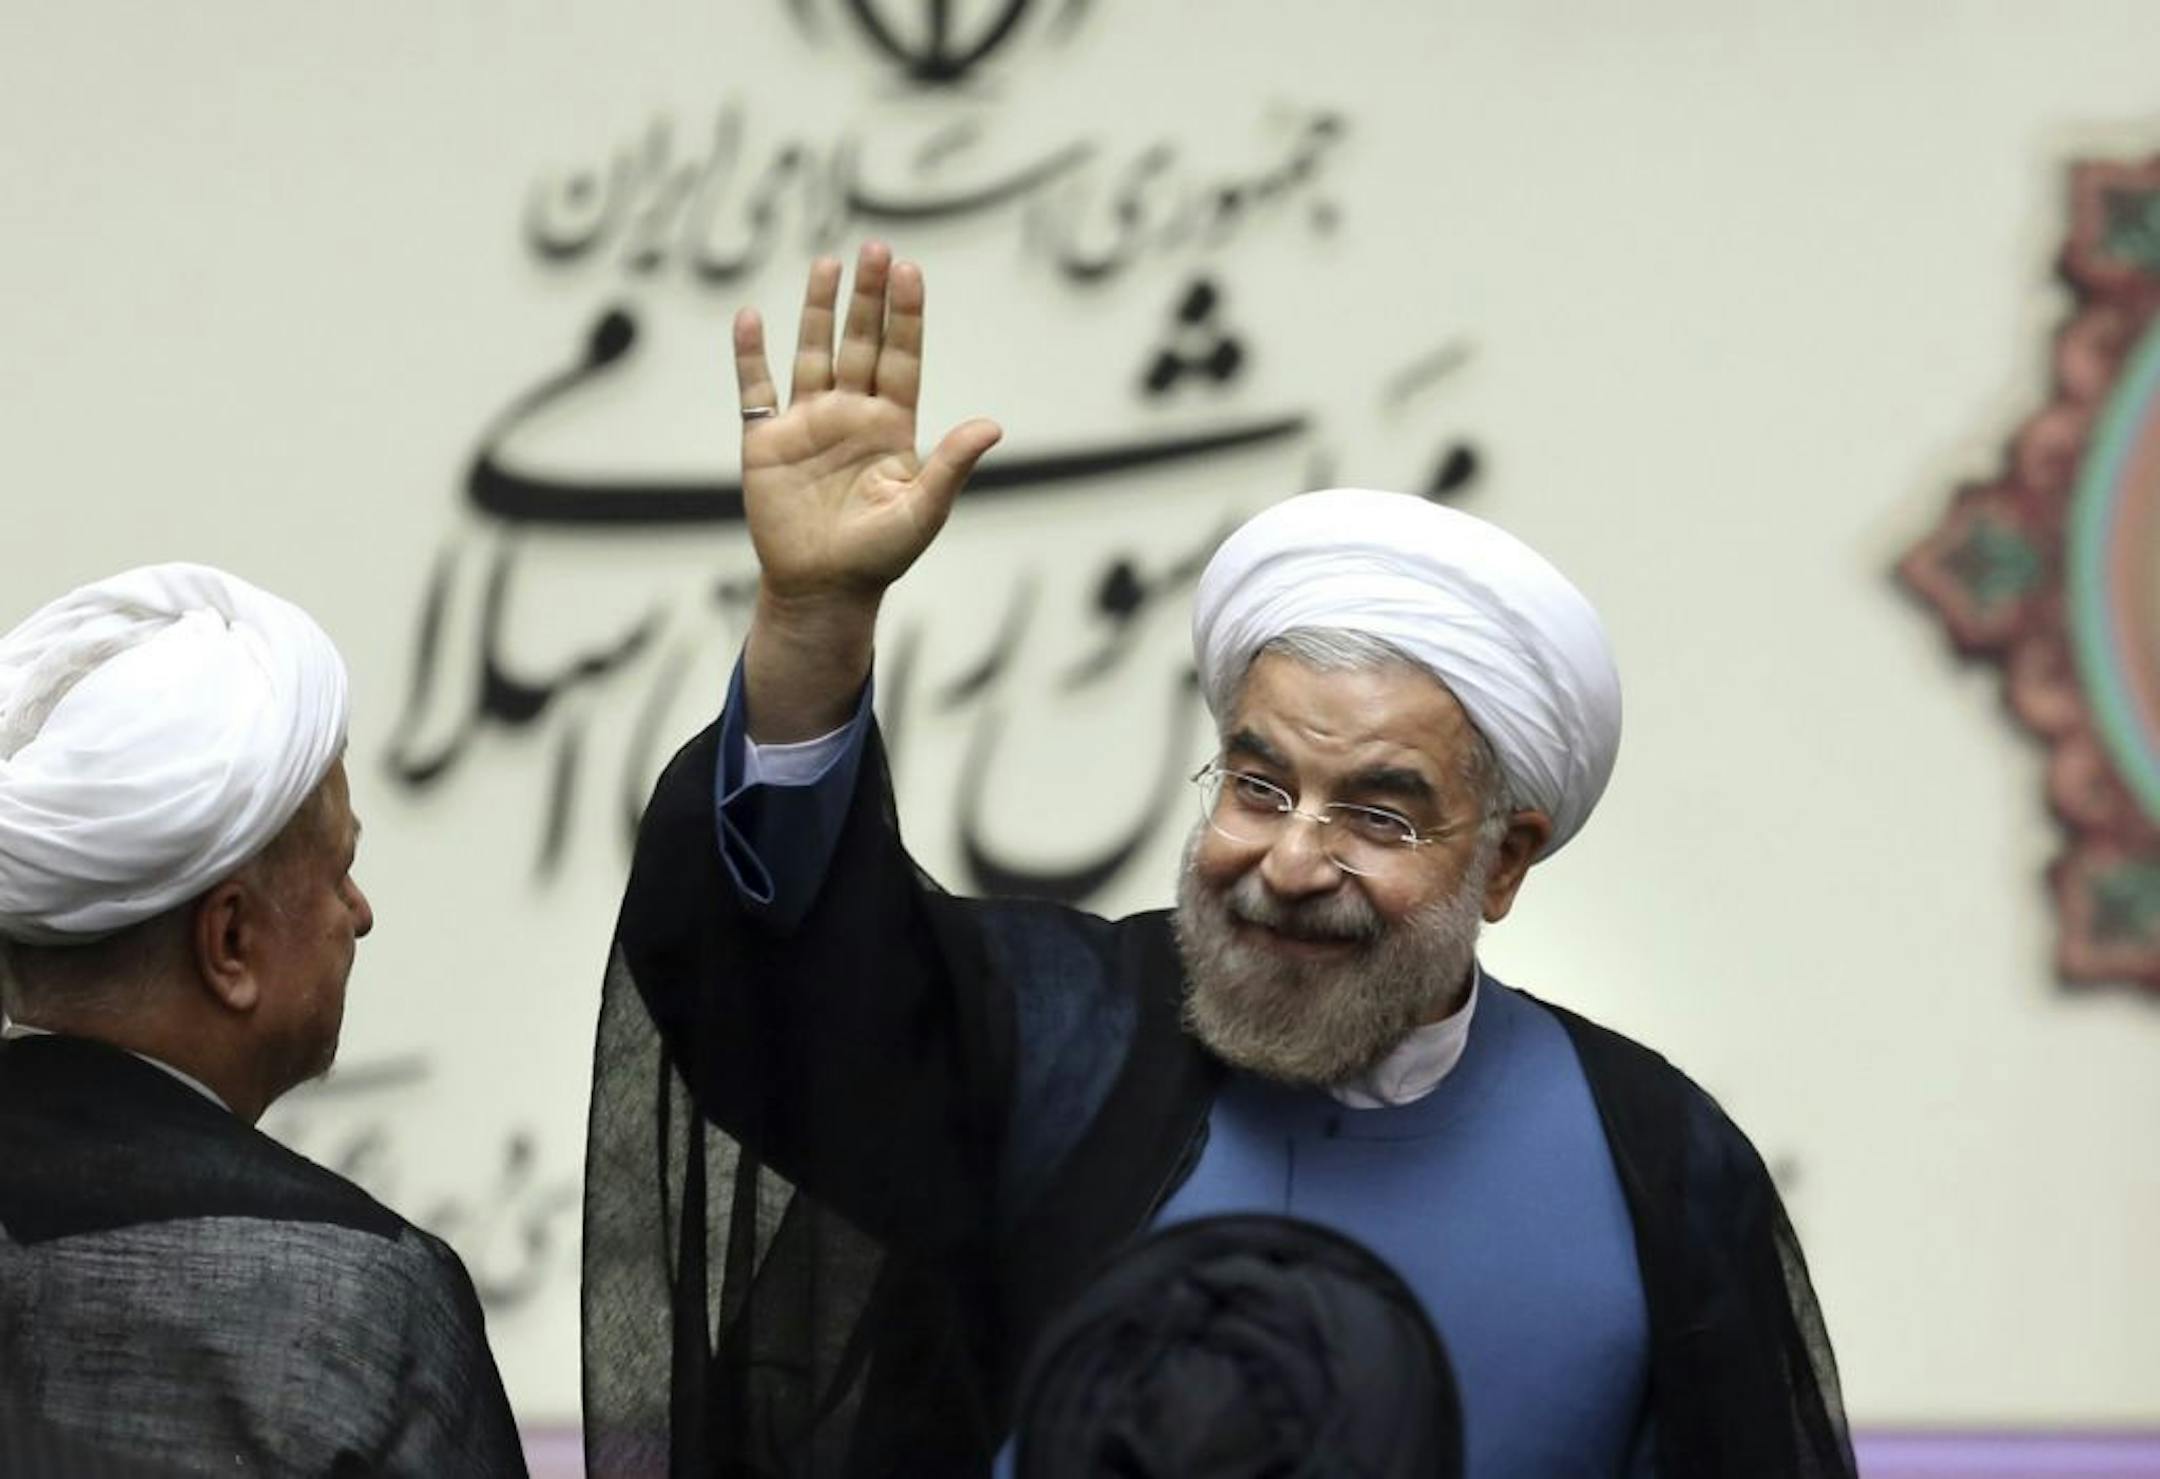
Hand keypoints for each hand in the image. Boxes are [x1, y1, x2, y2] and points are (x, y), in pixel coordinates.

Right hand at [733, 241, 1002, 608]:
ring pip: (814, 353)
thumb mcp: (923, 510)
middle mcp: (851, 415)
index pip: (901, 358)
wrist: (822, 589)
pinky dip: (750, 355)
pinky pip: (756, 389)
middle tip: (876, 249)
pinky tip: (752, 317)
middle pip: (861, 343)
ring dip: (819, 310)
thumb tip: (993, 425)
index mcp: (892, 427)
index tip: (909, 271)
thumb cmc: (879, 556)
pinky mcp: (766, 441)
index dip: (905, 316)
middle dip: (868, 298)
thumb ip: (951, 465)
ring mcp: (808, 424)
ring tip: (828, 263)